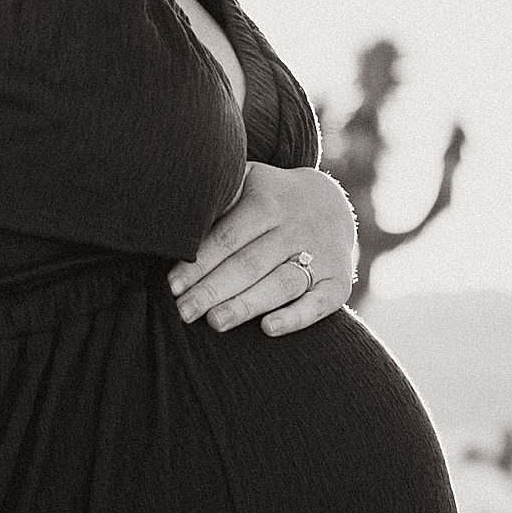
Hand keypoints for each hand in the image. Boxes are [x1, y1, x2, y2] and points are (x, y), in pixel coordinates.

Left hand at [168, 164, 357, 335]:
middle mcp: (295, 228)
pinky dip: (296, 317)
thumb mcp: (245, 183)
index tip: (172, 286)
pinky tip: (268, 329)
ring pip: (280, 283)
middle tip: (183, 312)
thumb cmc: (269, 198)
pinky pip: (319, 302)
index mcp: (267, 202)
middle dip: (213, 290)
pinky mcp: (339, 281)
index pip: (227, 238)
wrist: (330, 202)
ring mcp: (321, 255)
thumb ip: (218, 198)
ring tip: (215, 323)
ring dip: (247, 305)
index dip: (199, 264)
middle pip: (249, 264)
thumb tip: (172, 219)